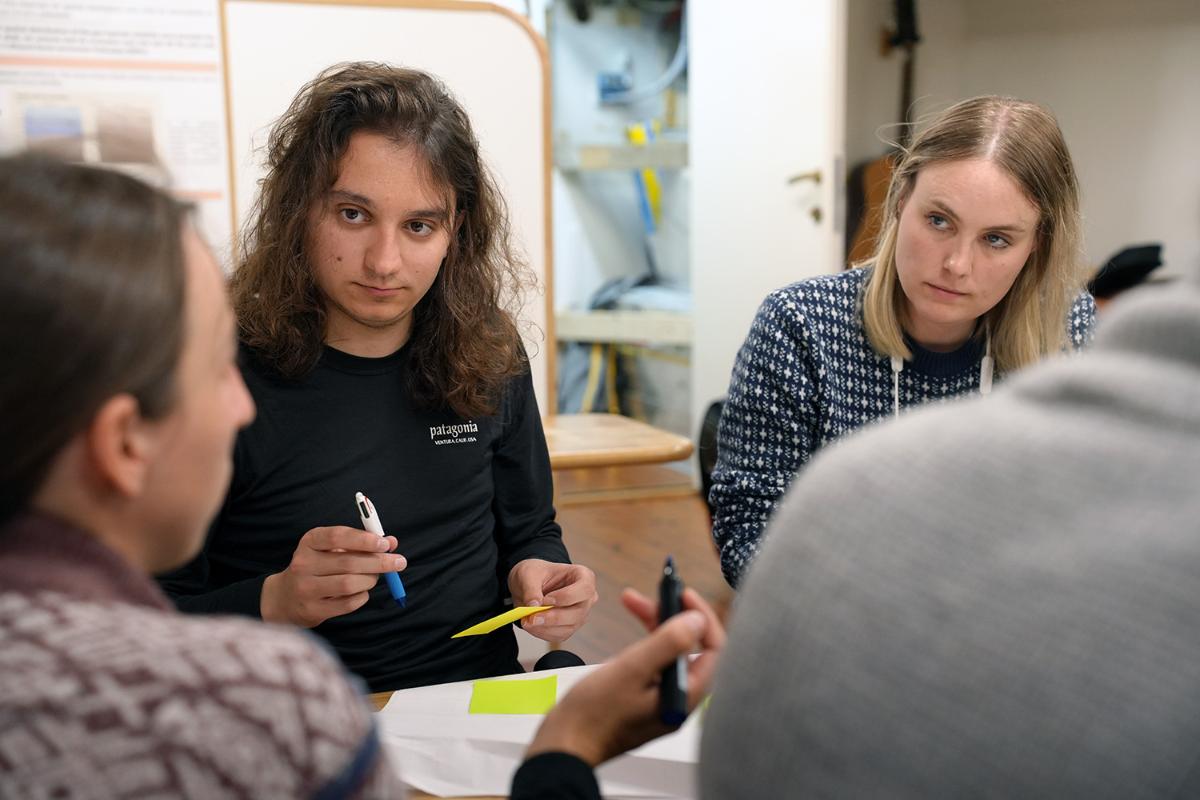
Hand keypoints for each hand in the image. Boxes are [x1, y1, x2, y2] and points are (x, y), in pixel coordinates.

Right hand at [260, 525, 405, 627]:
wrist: (284, 598)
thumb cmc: (317, 567)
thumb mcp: (332, 549)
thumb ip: (361, 543)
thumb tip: (392, 542)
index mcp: (309, 542)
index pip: (337, 536)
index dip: (364, 540)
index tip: (386, 543)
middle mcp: (303, 563)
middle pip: (348, 562)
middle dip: (379, 562)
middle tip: (398, 562)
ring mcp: (305, 588)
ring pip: (349, 584)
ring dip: (370, 580)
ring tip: (375, 577)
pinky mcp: (312, 609)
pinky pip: (347, 603)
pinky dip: (362, 596)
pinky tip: (362, 591)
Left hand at [507, 559, 597, 642]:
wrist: (530, 584)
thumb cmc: (535, 573)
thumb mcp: (528, 574)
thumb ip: (530, 588)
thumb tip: (533, 605)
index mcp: (583, 577)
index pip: (585, 589)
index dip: (566, 596)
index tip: (546, 599)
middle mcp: (585, 598)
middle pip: (578, 613)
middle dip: (553, 617)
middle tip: (532, 617)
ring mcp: (579, 615)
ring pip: (568, 628)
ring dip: (545, 627)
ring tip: (527, 620)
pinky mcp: (569, 628)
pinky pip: (558, 636)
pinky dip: (542, 633)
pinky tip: (531, 625)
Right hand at [525, 587, 724, 766]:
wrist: (565, 745)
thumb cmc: (593, 714)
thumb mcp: (631, 670)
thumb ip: (667, 643)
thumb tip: (696, 620)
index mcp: (684, 695)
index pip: (713, 649)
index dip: (701, 616)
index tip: (682, 593)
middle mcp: (679, 698)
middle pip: (691, 647)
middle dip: (672, 615)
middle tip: (651, 594)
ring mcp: (663, 699)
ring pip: (671, 651)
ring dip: (656, 623)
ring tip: (632, 600)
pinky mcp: (646, 698)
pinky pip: (656, 662)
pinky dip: (646, 640)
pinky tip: (631, 629)